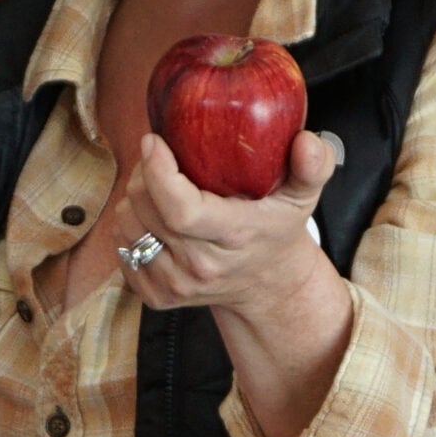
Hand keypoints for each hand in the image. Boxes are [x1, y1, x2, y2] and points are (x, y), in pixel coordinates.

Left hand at [114, 128, 336, 312]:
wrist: (268, 287)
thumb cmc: (278, 228)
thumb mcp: (304, 196)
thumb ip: (314, 166)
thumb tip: (306, 141)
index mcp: (234, 237)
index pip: (182, 210)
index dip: (159, 172)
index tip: (154, 140)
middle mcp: (201, 267)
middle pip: (146, 210)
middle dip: (144, 172)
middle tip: (160, 155)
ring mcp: (176, 286)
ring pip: (127, 226)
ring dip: (134, 196)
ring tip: (158, 184)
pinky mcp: (156, 296)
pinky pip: (121, 248)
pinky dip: (129, 223)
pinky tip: (153, 213)